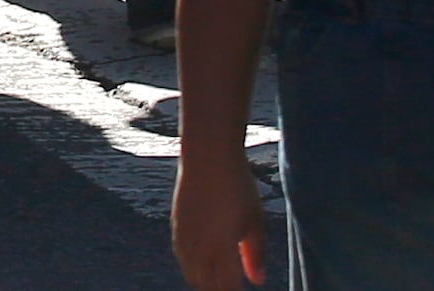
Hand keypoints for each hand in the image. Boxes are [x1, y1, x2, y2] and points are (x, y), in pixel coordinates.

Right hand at [170, 146, 269, 290]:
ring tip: (222, 280)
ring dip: (206, 283)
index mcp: (222, 249)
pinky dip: (194, 269)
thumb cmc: (237, 187)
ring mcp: (184, 238)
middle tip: (235, 286)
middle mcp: (199, 248)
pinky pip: (183, 260)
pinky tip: (206, 262)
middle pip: (207, 287)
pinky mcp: (176, 227)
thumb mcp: (255, 221)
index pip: (227, 289)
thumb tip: (258, 281)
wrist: (207, 156)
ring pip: (192, 276)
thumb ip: (255, 255)